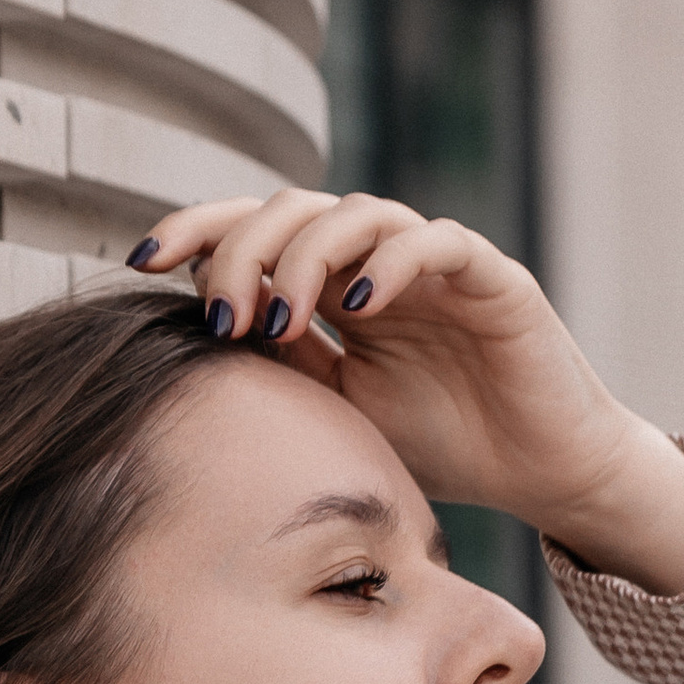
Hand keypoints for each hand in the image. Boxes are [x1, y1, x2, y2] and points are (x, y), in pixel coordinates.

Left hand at [125, 189, 683, 596]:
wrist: (542, 471)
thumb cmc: (443, 442)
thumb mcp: (338, 410)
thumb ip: (282, 364)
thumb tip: (197, 334)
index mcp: (334, 287)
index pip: (255, 233)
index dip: (196, 233)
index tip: (140, 262)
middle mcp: (377, 260)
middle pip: (292, 211)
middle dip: (242, 252)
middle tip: (221, 315)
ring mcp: (432, 262)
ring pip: (354, 213)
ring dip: (305, 256)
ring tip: (282, 315)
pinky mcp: (488, 275)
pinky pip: (433, 243)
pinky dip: (390, 261)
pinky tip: (357, 304)